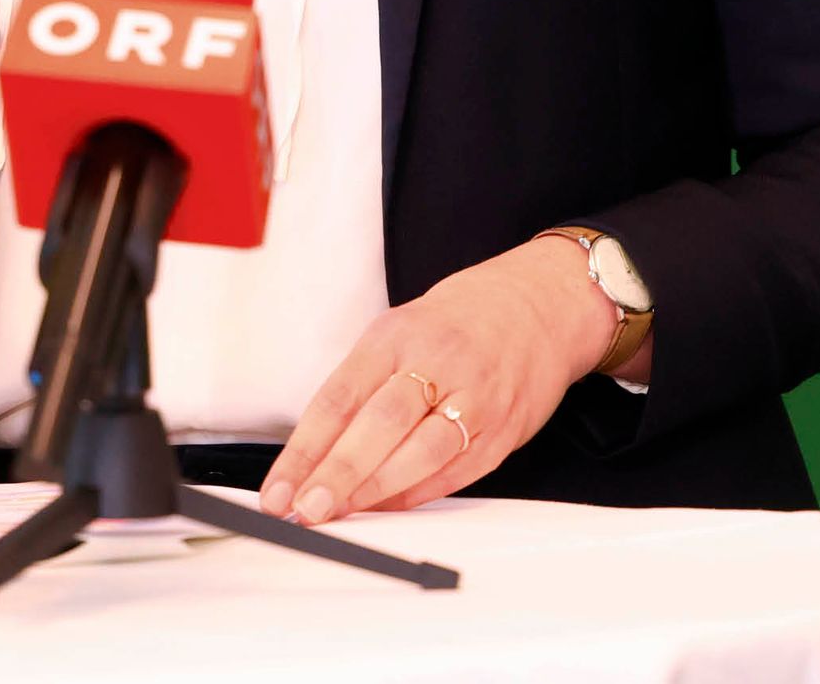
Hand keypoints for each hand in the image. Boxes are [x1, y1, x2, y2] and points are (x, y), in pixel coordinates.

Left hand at [260, 237, 620, 522]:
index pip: (340, 398)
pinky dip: (418, 493)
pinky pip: (457, 470)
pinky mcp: (505, 427)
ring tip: (341, 513)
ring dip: (376, 490)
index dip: (303, 452)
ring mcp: (479, 395)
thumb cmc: (460, 323)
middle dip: (338, 473)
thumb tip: (310, 462)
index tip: (277, 491)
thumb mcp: (399, 334)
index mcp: (400, 335)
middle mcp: (441, 362)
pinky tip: (388, 505)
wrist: (543, 305)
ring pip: (423, 451)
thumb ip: (359, 391)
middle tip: (305, 509)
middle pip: (382, 424)